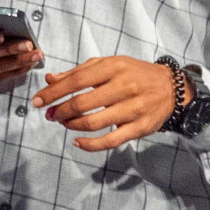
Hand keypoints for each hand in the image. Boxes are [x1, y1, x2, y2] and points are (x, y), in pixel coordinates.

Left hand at [32, 56, 187, 150]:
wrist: (172, 87)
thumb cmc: (134, 73)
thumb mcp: (108, 64)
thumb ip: (79, 72)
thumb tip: (50, 80)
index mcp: (114, 67)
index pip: (77, 80)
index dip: (53, 92)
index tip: (37, 100)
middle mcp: (125, 87)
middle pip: (83, 103)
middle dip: (60, 111)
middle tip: (49, 114)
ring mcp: (134, 109)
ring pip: (94, 122)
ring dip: (72, 125)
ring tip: (62, 123)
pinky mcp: (141, 128)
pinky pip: (111, 141)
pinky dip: (91, 145)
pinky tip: (78, 142)